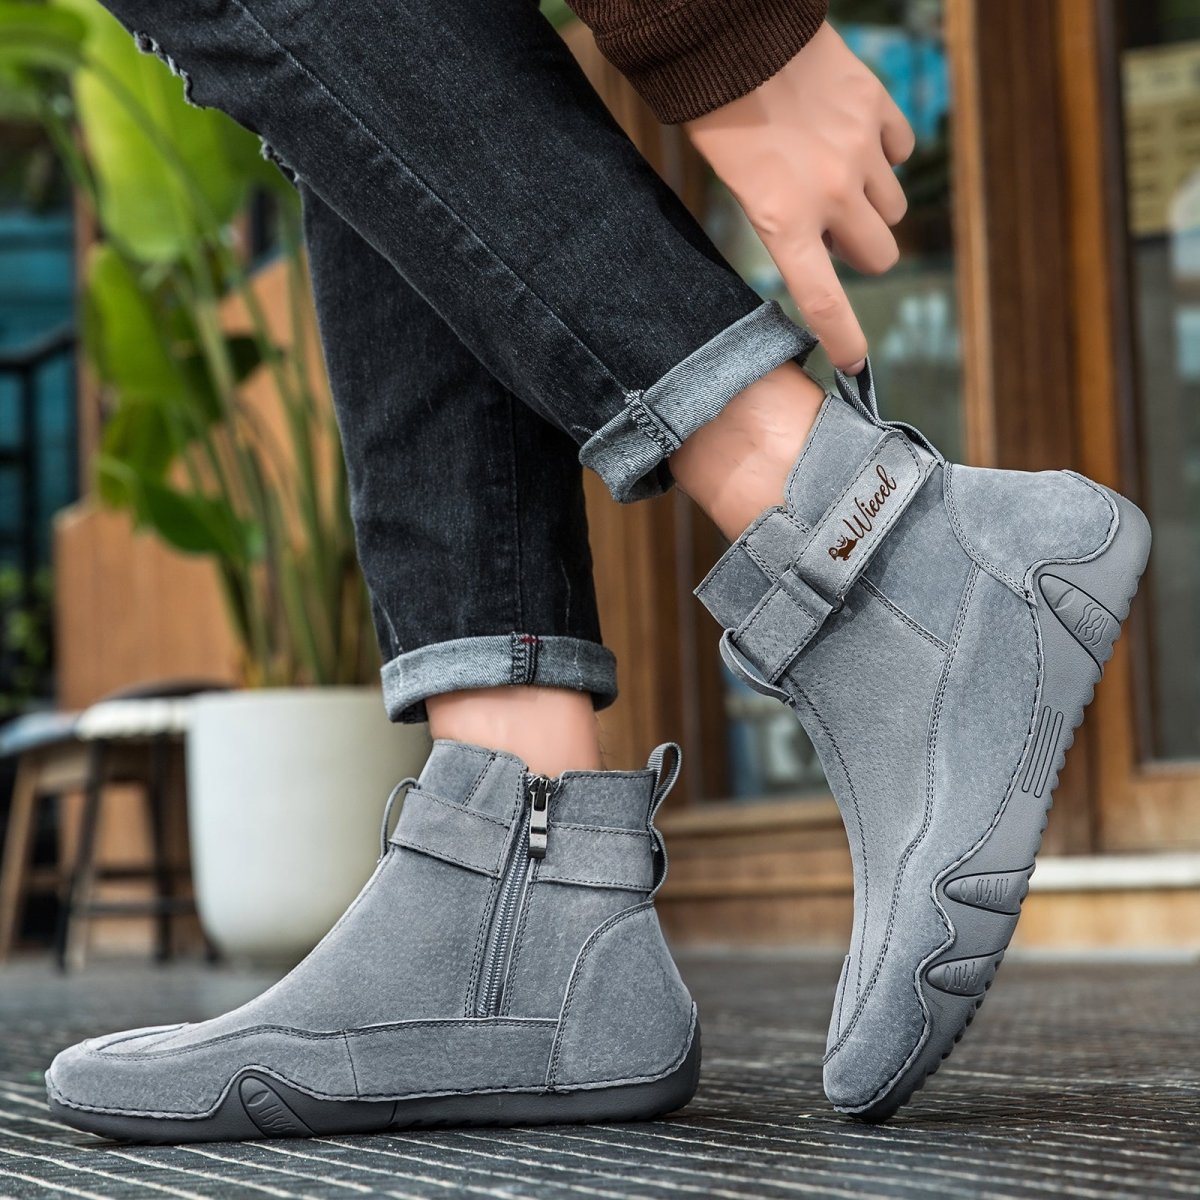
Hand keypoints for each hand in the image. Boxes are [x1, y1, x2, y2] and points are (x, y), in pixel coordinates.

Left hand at [685, 22, 914, 371]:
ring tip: (834, 173)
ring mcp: (860, 152)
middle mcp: (831, 196)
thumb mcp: (742, 190)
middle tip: (833, 230)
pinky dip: (882, 153)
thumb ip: (788, 225)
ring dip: (871, 203)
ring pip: (892, 207)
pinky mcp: (878, 110)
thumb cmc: (723, 121)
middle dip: (861, 251)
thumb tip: (830, 246)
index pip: (825, 302)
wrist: (733, 40)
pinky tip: (850, 135)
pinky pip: (901, 152)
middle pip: (880, 255)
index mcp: (784, 224)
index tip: (856, 363)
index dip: (845, 338)